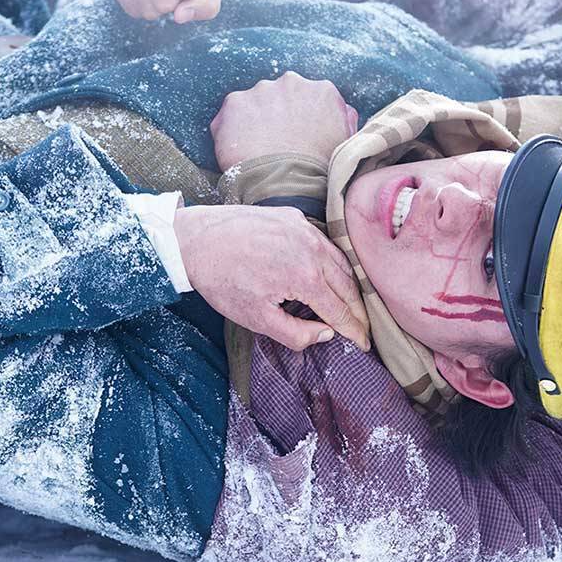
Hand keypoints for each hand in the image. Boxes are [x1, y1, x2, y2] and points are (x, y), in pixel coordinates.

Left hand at [174, 204, 369, 350]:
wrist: (196, 240)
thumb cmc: (223, 281)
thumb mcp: (256, 319)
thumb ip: (296, 333)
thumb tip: (327, 334)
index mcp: (305, 277)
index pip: (341, 310)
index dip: (355, 330)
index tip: (365, 344)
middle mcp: (312, 248)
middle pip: (348, 285)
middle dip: (359, 310)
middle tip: (364, 328)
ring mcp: (305, 229)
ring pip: (340, 261)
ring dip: (349, 285)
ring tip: (351, 304)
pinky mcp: (294, 217)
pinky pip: (324, 242)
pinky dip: (333, 261)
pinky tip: (329, 274)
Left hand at [209, 72, 359, 171]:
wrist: (287, 187)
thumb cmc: (320, 171)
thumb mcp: (345, 141)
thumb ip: (342, 118)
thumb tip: (341, 110)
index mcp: (322, 90)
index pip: (310, 98)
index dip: (302, 118)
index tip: (298, 136)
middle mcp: (291, 82)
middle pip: (281, 96)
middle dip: (277, 115)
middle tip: (277, 144)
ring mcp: (261, 91)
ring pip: (255, 104)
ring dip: (254, 121)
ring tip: (257, 151)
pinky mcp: (235, 103)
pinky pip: (230, 116)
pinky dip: (232, 131)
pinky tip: (240, 152)